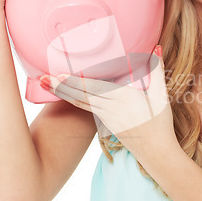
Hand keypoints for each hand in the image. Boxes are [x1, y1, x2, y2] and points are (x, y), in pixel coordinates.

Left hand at [39, 46, 177, 160]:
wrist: (155, 152)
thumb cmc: (159, 123)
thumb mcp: (160, 95)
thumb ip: (157, 70)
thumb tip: (157, 48)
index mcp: (122, 99)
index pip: (93, 89)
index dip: (75, 82)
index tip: (60, 75)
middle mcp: (109, 108)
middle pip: (79, 96)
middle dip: (59, 87)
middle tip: (41, 78)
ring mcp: (104, 117)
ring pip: (78, 102)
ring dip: (60, 93)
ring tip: (44, 83)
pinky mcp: (103, 123)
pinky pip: (84, 108)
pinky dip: (72, 99)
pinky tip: (63, 93)